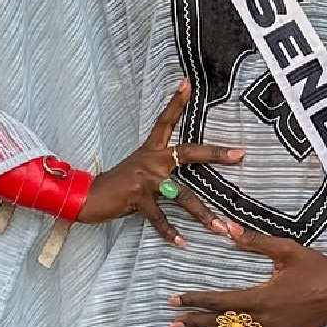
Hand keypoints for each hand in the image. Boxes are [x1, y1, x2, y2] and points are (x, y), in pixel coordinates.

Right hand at [80, 80, 242, 246]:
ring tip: (221, 227)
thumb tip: (181, 172)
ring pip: (182, 195)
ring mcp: (145, 179)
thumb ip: (160, 168)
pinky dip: (171, 232)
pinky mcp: (137, 198)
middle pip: (188, 152)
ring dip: (203, 214)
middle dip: (215, 154)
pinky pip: (159, 218)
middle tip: (240, 154)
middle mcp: (151, 160)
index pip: (165, 120)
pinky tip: (183, 243)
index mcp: (151, 150)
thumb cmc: (117, 184)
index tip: (187, 82)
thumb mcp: (139, 168)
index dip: (175, 102)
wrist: (86, 196)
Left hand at [168, 229, 326, 326]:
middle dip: (195, 324)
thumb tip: (226, 228)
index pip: (219, 301)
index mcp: (260, 296)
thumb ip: (253, 242)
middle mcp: (263, 319)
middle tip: (171, 326)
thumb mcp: (285, 249)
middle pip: (222, 323)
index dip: (195, 300)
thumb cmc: (315, 267)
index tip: (174, 300)